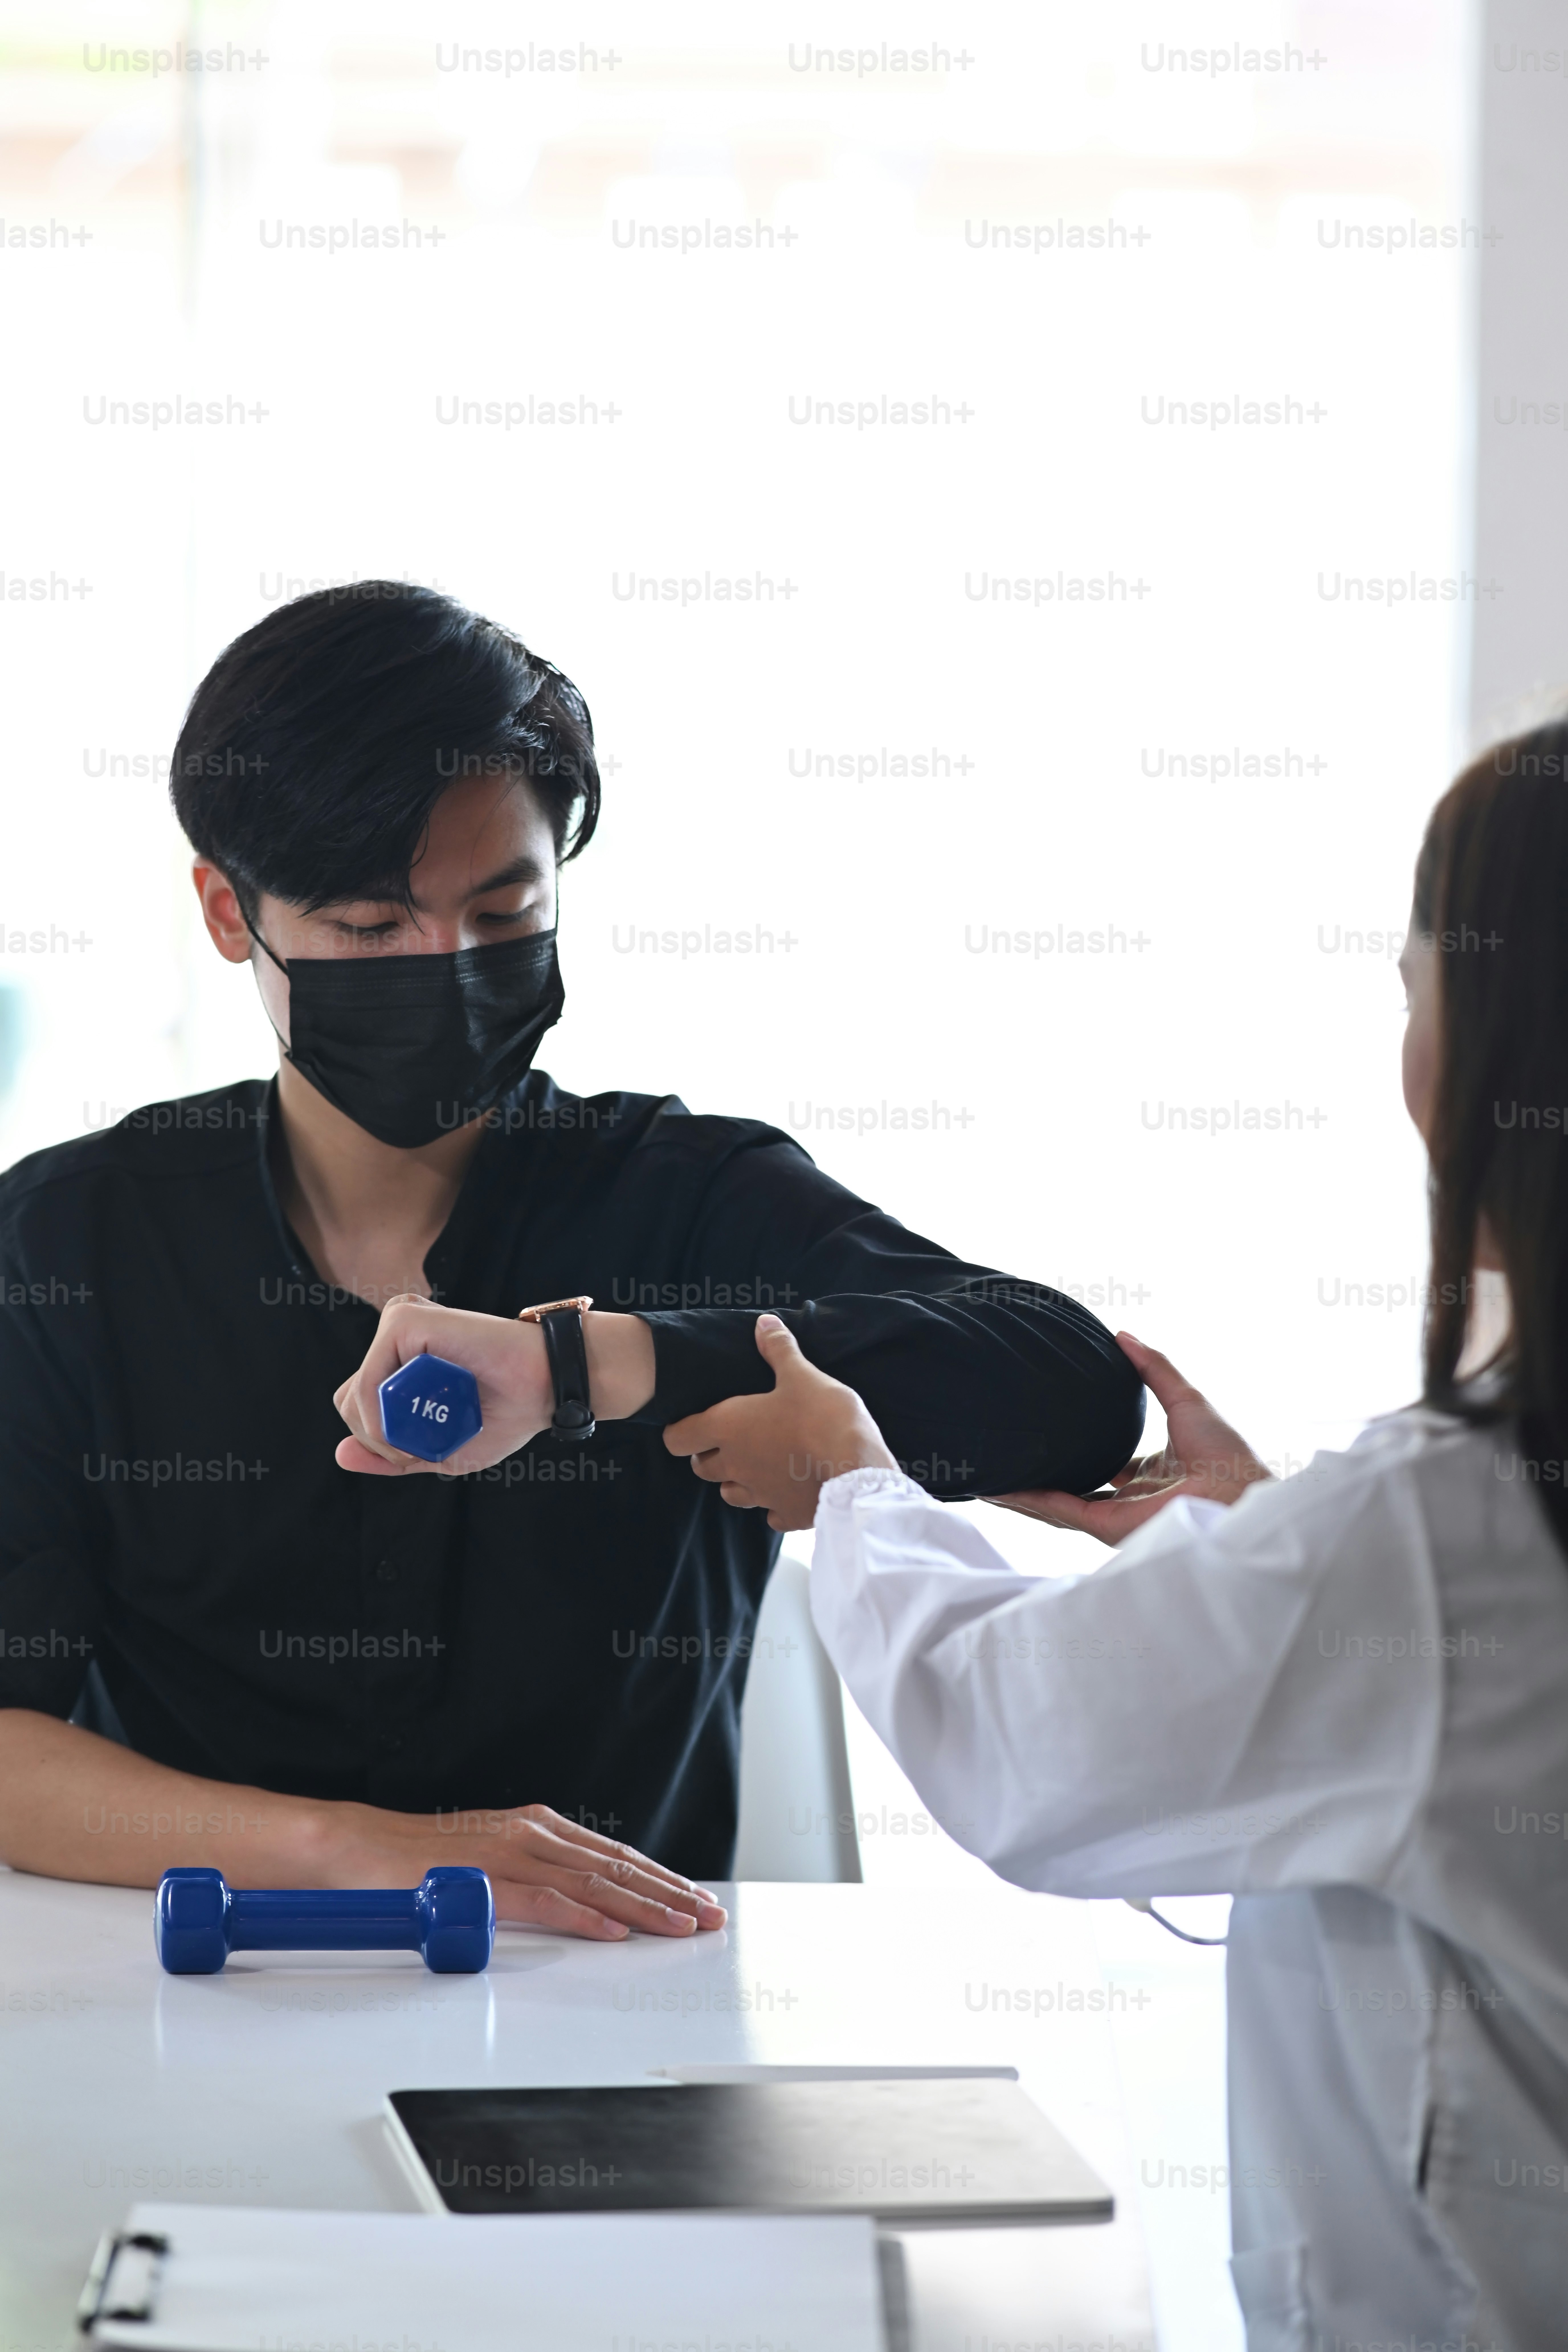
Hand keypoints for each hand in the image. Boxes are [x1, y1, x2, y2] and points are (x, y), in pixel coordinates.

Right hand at [329, 1799, 727, 1940]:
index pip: (614, 1855)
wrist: (359, 1848)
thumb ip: (534, 1874)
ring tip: (681, 1926)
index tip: (695, 1899)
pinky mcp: (483, 1881)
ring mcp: (509, 1854)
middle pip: (615, 1866)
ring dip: (642, 1906)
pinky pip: (544, 1901)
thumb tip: (578, 1902)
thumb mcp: (493, 1860)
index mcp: (538, 1827)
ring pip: (592, 1882)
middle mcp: (532, 1832)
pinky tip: (613, 1933)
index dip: (659, 1878)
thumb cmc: (422, 1861)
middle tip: (709, 1916)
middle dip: (668, 1893)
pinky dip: (583, 1917)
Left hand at [333, 1295, 552, 1476]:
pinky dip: (384, 1415)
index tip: (418, 1451)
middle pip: (348, 1401)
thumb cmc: (503, 1414)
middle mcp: (395, 1338)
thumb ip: (390, 1455)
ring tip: (431, 1430)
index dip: (379, 1440)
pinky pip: (368, 1380)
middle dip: (379, 1439)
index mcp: (402, 1361)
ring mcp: (398, 1324)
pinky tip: (421, 1418)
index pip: (356, 1404)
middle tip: (424, 1444)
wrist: (543, 1387)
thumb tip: (339, 1455)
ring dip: (385, 1433)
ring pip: (354, 1394)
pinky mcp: (403, 1320)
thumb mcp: (440, 1449)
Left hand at [664, 1315, 897, 1530]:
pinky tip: (791, 1487)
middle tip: (733, 1437)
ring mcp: (761, 1495)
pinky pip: (770, 1513)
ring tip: (760, 1461)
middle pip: (702, 1467)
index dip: (682, 1430)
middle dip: (710, 1454)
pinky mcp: (788, 1516)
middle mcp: (736, 1466)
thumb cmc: (823, 1416)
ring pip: (731, 1492)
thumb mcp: (801, 1374)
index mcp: (728, 1429)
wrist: (857, 1467)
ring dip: (738, 1479)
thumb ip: (779, 1350)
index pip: (677, 1439)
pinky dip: (774, 1502)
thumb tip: (764, 1323)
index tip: (697, 1421)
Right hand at [987, 1332, 1269, 1545]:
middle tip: (1009, 1458)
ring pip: (1057, 1504)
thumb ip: (1153, 1367)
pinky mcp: (1108, 1526)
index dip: (1078, 1450)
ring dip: (1022, 1493)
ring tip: (989, 1480)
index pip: (1105, 1464)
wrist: (1238, 1490)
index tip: (1051, 1434)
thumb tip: (1123, 1335)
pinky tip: (1001, 1490)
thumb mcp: (1184, 1398)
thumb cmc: (1225, 1452)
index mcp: (1150, 1475)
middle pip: (1074, 1486)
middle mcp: (1130, 1498)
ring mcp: (1116, 1514)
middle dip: (1040, 1477)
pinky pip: (1060, 1511)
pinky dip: (1029, 1500)